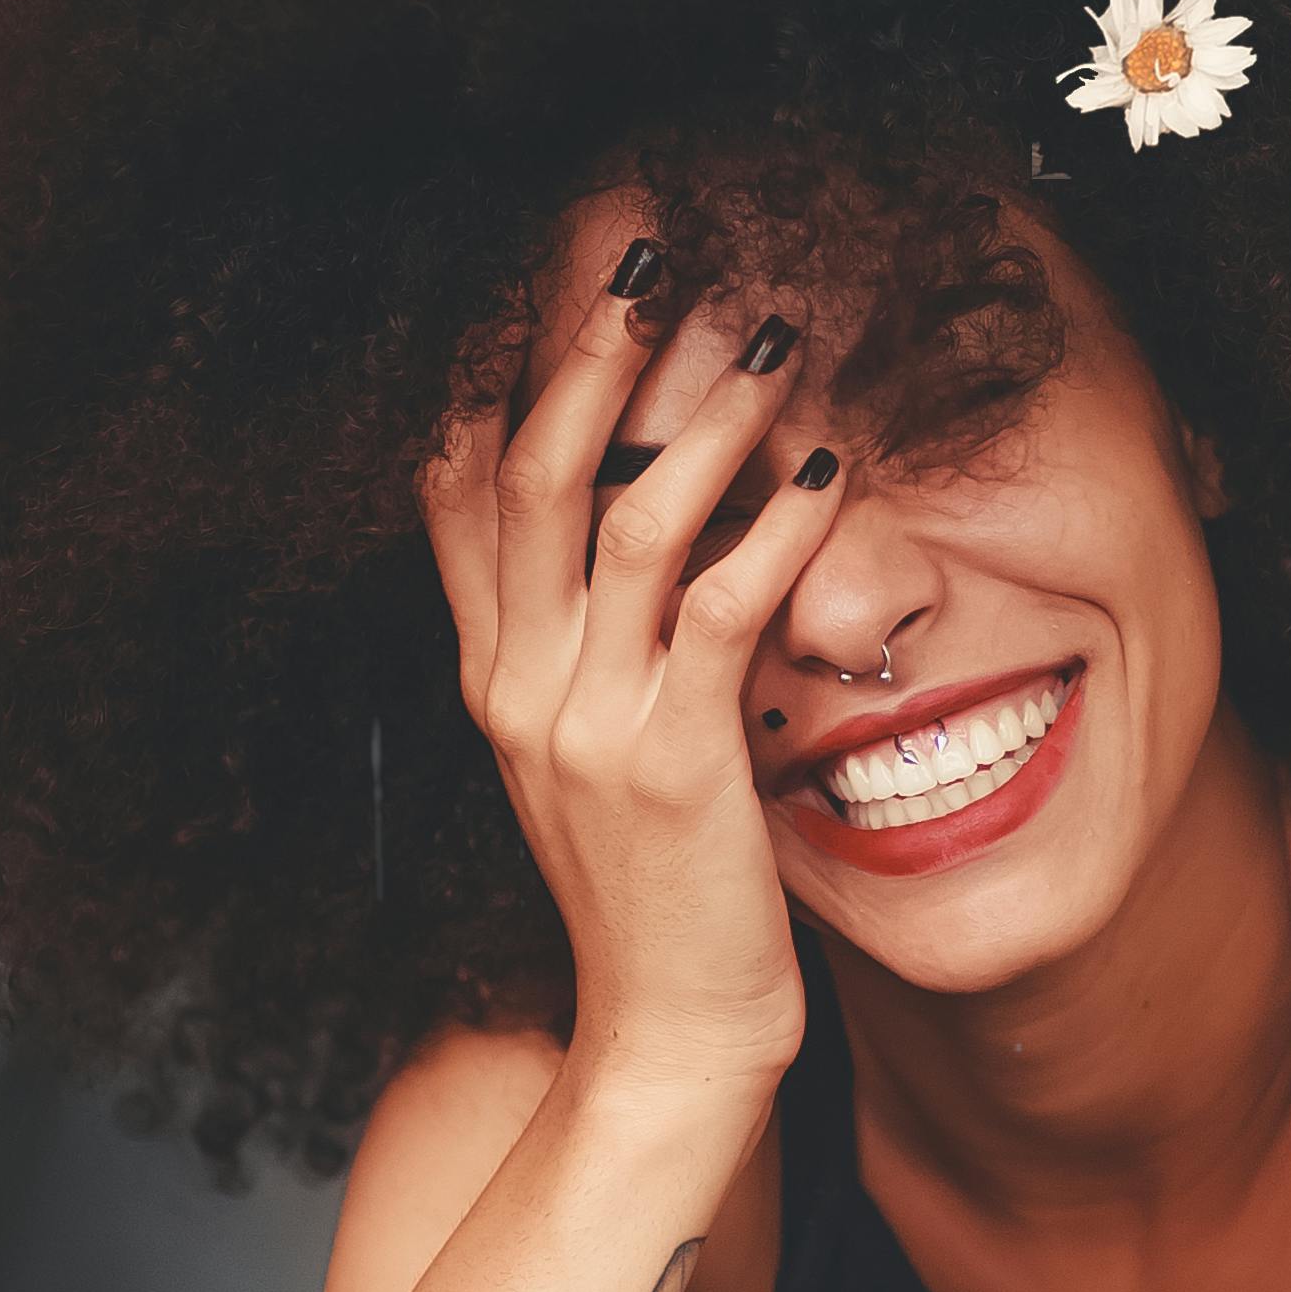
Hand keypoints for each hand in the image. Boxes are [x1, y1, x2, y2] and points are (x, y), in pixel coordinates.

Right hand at [421, 244, 846, 1088]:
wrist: (665, 1037)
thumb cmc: (654, 896)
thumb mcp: (591, 757)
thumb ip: (587, 648)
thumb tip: (622, 534)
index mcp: (493, 678)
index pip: (456, 487)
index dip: (490, 364)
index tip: (542, 268)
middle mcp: (520, 686)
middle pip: (526, 470)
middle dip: (585, 349)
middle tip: (651, 254)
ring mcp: (589, 724)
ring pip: (625, 521)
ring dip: (701, 417)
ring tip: (767, 339)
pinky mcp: (675, 763)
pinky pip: (726, 609)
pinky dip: (781, 529)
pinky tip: (834, 473)